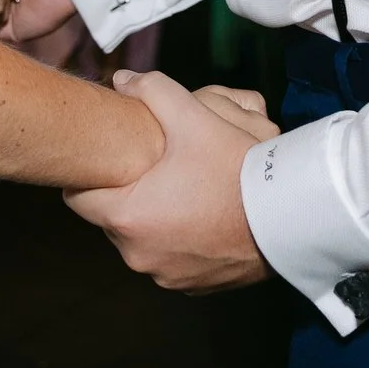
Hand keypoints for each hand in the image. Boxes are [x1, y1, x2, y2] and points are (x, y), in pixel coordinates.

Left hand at [67, 70, 273, 293]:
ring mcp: (166, 276)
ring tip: (183, 190)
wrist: (291, 216)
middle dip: (129, 194)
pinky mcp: (193, 287)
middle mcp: (139, 255)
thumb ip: (151, 89)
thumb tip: (121, 80)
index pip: (77, 198)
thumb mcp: (194, 117)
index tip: (109, 160)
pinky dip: (180, 240)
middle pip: (112, 218)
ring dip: (155, 219)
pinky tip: (203, 214)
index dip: (90, 175)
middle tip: (155, 169)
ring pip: (143, 240)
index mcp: (127, 218)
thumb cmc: (237, 168)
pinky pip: (171, 259)